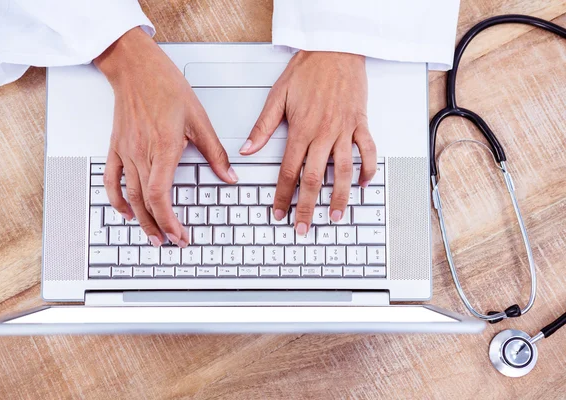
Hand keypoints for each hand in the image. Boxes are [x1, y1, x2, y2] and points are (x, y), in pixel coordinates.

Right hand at [94, 27, 237, 246]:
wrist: (136, 68)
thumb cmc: (166, 88)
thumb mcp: (199, 120)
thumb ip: (215, 153)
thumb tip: (229, 175)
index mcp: (164, 149)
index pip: (161, 196)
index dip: (170, 221)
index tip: (180, 235)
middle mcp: (142, 154)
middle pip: (146, 202)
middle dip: (159, 227)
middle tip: (171, 242)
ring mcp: (126, 152)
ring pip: (130, 196)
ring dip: (141, 220)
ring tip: (152, 236)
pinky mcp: (116, 148)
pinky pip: (111, 180)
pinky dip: (117, 199)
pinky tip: (126, 211)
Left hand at [240, 51, 376, 233]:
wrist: (335, 48)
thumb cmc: (307, 70)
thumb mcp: (277, 96)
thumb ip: (263, 127)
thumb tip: (247, 150)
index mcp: (301, 130)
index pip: (288, 172)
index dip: (282, 196)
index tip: (279, 212)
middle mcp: (323, 133)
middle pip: (314, 178)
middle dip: (307, 207)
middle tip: (303, 228)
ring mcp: (344, 130)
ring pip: (343, 170)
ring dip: (339, 196)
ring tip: (334, 216)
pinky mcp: (360, 123)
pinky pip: (367, 150)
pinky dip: (367, 169)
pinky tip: (363, 183)